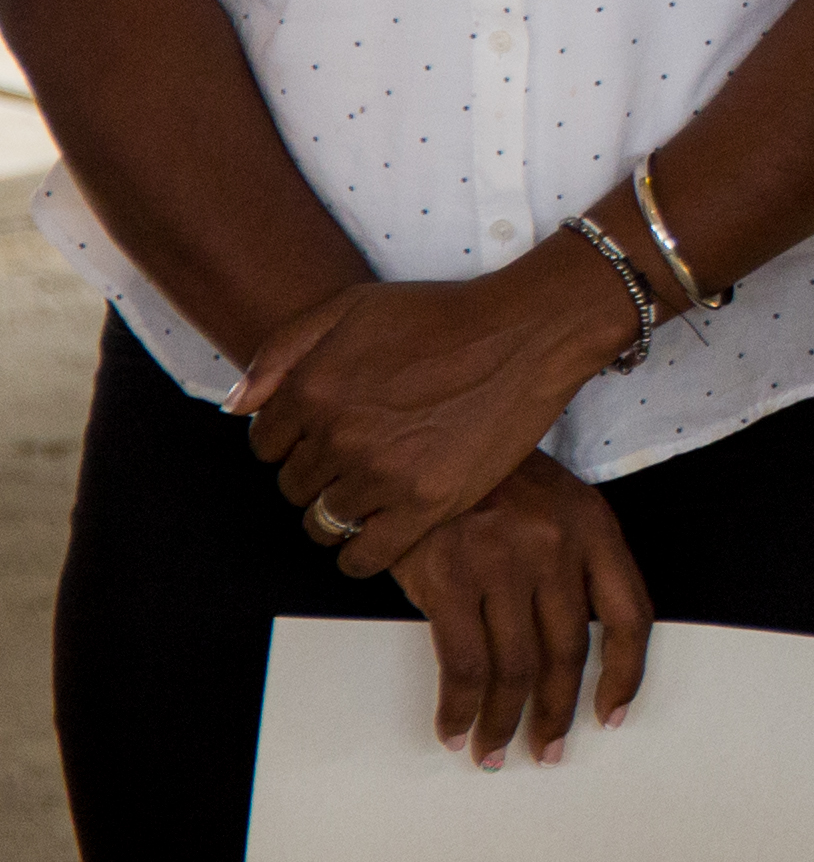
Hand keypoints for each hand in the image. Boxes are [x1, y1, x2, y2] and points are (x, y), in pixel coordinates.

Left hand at [239, 256, 649, 578]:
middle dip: (319, 475)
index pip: (266, 446)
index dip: (294, 442)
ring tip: (375, 491)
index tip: (326, 437)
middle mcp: (339, 434)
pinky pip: (365, 556)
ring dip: (340, 512)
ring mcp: (382, 472)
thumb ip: (282, 350)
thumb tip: (236, 406)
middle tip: (360, 457)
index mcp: (313, 388)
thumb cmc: (443, 314)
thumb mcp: (352, 305)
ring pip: (324, 522)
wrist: (528, 331)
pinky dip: (362, 554)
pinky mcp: (426, 502)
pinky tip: (379, 533)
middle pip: (294, 487)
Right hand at [388, 459, 653, 766]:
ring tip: (493, 753)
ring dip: (504, 722)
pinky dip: (460, 707)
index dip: (627, 673)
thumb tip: (574, 649)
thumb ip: (575, 561)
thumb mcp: (556, 503)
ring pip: (516, 668)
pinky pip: (464, 663)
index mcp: (594, 528)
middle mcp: (556, 548)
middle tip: (546, 752)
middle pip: (569, 653)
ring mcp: (503, 564)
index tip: (612, 715)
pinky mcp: (448, 580)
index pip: (632, 614)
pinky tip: (453, 728)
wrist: (423, 441)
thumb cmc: (492, 480)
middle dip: (557, 712)